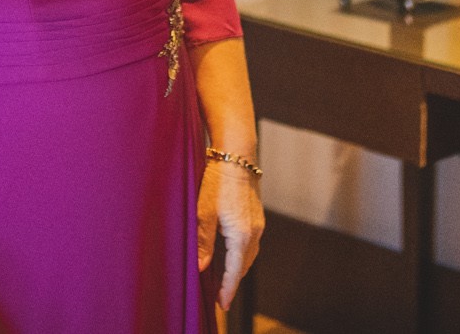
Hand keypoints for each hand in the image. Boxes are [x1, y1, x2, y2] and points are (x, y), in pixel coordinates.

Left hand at [197, 157, 262, 309]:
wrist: (236, 155)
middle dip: (232, 282)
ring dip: (237, 268)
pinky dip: (240, 254)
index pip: (235, 271)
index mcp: (241, 235)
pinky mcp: (256, 216)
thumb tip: (201, 267)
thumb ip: (203, 242)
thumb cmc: (217, 181)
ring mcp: (257, 224)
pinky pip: (250, 243)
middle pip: (244, 266)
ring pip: (248, 255)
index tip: (223, 304)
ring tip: (224, 279)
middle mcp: (254, 232)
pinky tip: (230, 254)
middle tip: (220, 296)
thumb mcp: (203, 212)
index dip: (227, 289)